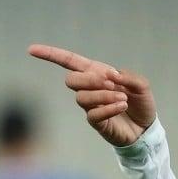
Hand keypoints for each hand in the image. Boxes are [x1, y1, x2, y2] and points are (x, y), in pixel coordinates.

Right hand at [28, 44, 155, 146]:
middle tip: (111, 84)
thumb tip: (111, 75)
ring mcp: (91, 105)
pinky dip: (107, 108)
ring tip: (122, 98)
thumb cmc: (140, 103)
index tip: (31, 49)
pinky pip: (92, 114)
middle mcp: (90, 87)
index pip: (69, 61)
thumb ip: (129, 77)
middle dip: (88, 79)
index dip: (50, 54)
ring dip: (103, 95)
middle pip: (71, 79)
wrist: (146, 128)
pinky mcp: (96, 122)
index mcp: (97, 72)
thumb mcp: (141, 86)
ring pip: (81, 97)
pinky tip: (121, 106)